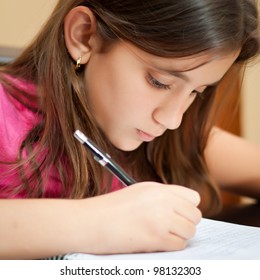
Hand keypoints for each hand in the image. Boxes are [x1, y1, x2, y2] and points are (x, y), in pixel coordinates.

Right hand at [80, 182, 200, 253]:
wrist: (91, 222)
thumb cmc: (111, 208)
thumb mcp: (139, 192)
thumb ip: (163, 197)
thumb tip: (183, 208)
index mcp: (159, 188)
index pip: (193, 197)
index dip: (188, 208)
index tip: (178, 214)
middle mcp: (163, 200)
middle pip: (195, 216)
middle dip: (185, 223)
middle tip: (170, 227)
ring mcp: (161, 219)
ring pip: (190, 231)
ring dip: (179, 236)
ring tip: (161, 235)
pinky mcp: (157, 238)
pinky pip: (179, 245)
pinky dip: (170, 246)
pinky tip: (155, 242)